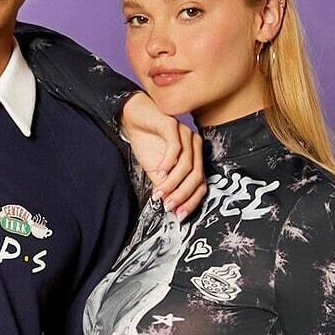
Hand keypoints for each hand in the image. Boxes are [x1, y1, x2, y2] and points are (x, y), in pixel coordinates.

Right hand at [120, 91, 205, 218]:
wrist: (134, 118)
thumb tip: (171, 209)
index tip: (179, 216)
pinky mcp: (173, 125)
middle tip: (168, 207)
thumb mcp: (157, 172)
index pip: (201, 183)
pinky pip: (175, 147)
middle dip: (182, 195)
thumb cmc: (148, 142)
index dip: (191, 201)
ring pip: (186, 165)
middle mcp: (194, 145)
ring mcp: (185, 133)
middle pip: (196, 176)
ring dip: (172, 183)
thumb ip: (166, 187)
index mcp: (194, 157)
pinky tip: (159, 172)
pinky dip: (168, 163)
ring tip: (159, 193)